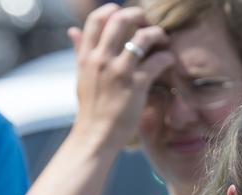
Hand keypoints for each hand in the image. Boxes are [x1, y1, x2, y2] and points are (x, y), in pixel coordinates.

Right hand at [67, 3, 173, 149]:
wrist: (96, 135)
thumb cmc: (91, 107)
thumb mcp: (81, 75)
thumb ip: (80, 51)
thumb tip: (71, 30)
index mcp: (87, 56)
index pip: (95, 20)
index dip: (111, 10)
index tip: (123, 11)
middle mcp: (101, 59)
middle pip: (119, 21)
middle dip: (137, 15)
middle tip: (148, 20)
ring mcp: (119, 71)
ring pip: (142, 38)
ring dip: (156, 34)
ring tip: (163, 38)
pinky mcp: (136, 85)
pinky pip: (156, 61)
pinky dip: (166, 57)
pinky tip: (170, 60)